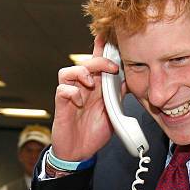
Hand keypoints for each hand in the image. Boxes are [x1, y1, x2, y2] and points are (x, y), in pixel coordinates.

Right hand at [52, 35, 121, 160]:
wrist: (79, 153)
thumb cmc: (93, 134)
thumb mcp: (113, 114)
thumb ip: (118, 97)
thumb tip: (128, 80)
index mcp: (96, 88)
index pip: (98, 63)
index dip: (101, 48)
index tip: (109, 36)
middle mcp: (83, 89)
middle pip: (85, 63)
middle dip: (98, 61)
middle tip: (111, 68)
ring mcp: (71, 96)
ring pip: (68, 71)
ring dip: (81, 73)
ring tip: (91, 84)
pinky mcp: (61, 105)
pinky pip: (62, 89)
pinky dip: (72, 92)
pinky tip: (79, 102)